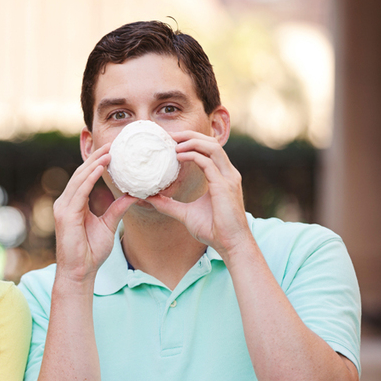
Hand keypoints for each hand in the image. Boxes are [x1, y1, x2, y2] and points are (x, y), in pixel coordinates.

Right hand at [54, 143, 134, 282]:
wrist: (80, 272)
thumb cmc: (91, 252)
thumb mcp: (109, 225)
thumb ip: (118, 209)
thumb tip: (134, 195)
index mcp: (74, 203)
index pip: (85, 177)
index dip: (98, 163)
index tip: (114, 151)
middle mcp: (66, 202)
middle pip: (82, 173)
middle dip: (97, 157)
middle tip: (113, 144)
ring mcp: (63, 207)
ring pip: (79, 179)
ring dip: (94, 164)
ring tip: (110, 152)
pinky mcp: (65, 215)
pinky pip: (79, 192)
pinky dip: (90, 179)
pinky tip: (101, 168)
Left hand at [147, 130, 251, 259]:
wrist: (230, 245)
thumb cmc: (213, 230)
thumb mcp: (185, 213)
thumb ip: (168, 204)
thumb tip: (149, 198)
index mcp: (221, 176)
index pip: (208, 149)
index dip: (190, 141)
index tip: (170, 141)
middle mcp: (227, 173)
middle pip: (210, 142)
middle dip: (190, 135)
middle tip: (168, 136)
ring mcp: (228, 178)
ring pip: (212, 147)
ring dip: (191, 141)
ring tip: (172, 143)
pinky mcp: (225, 186)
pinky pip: (208, 162)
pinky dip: (192, 155)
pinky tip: (177, 156)